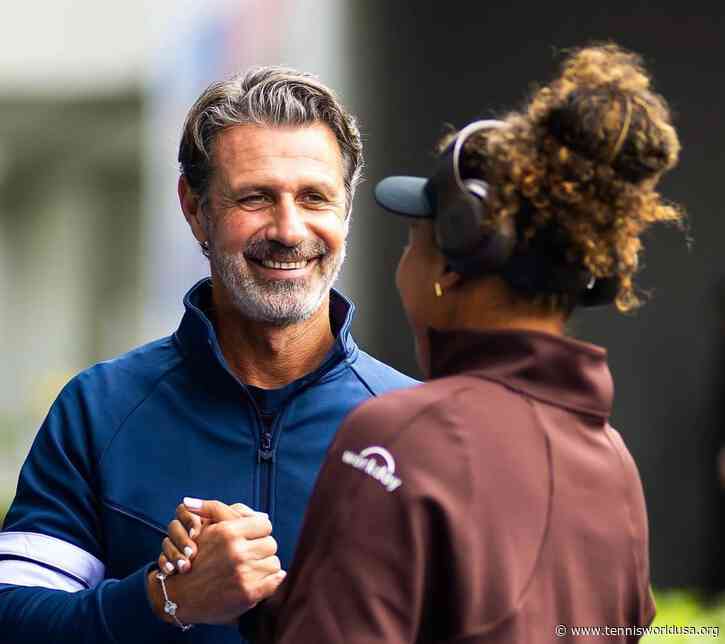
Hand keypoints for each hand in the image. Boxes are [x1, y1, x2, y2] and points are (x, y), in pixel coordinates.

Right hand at [148, 499, 285, 625]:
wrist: (181, 596)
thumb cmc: (197, 559)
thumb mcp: (207, 529)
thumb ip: (227, 513)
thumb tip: (260, 513)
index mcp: (228, 532)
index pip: (265, 525)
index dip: (260, 531)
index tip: (253, 539)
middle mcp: (237, 552)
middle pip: (271, 544)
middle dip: (262, 549)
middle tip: (251, 556)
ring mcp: (244, 573)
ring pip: (274, 562)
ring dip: (265, 566)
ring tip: (251, 569)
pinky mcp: (249, 593)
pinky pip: (276, 580)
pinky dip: (271, 581)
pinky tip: (260, 581)